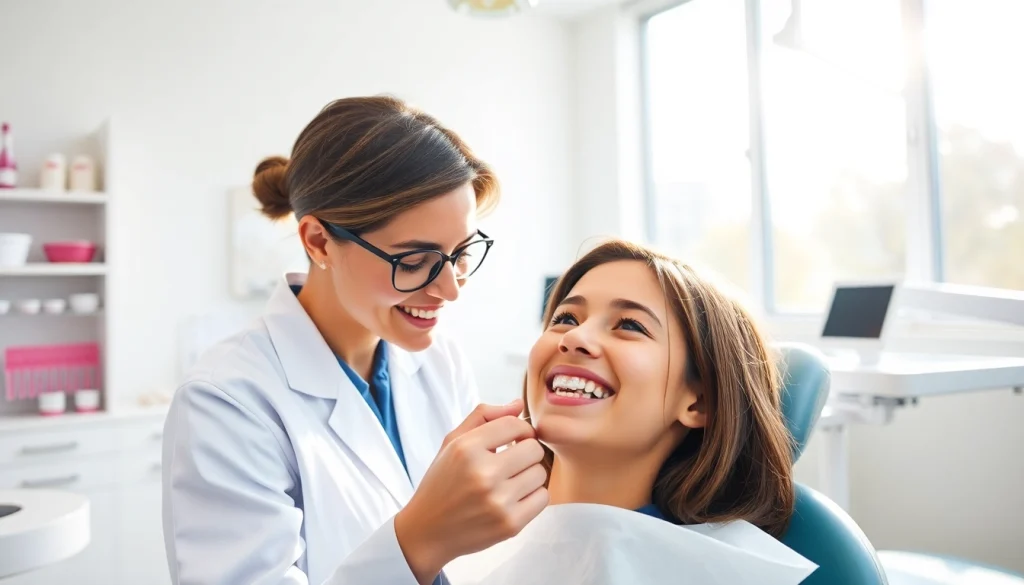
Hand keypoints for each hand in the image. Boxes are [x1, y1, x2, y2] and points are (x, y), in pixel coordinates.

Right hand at [394, 400, 547, 583]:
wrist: (427, 531)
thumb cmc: (442, 482)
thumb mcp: (452, 442)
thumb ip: (484, 416)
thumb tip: (519, 404)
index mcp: (466, 449)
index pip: (514, 424)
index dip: (520, 429)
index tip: (514, 439)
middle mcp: (483, 474)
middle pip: (534, 448)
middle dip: (526, 451)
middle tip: (513, 461)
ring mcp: (497, 501)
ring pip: (541, 473)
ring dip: (530, 474)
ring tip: (512, 480)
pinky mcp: (509, 525)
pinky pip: (543, 498)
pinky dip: (533, 496)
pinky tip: (515, 497)